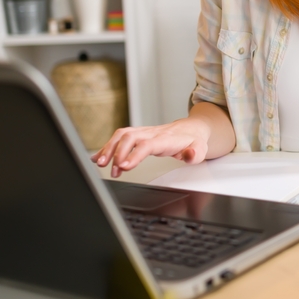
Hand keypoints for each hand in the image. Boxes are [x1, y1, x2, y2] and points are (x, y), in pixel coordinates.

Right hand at [91, 117, 210, 177]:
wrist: (191, 129)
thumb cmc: (194, 141)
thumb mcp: (201, 149)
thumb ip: (195, 154)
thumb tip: (188, 155)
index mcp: (166, 139)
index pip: (148, 145)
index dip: (134, 154)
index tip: (124, 167)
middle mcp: (152, 133)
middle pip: (130, 137)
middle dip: (117, 152)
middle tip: (111, 169)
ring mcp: (144, 132)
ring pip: (122, 135)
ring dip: (109, 148)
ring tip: (100, 164)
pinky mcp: (138, 134)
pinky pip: (120, 137)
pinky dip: (107, 146)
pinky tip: (98, 157)